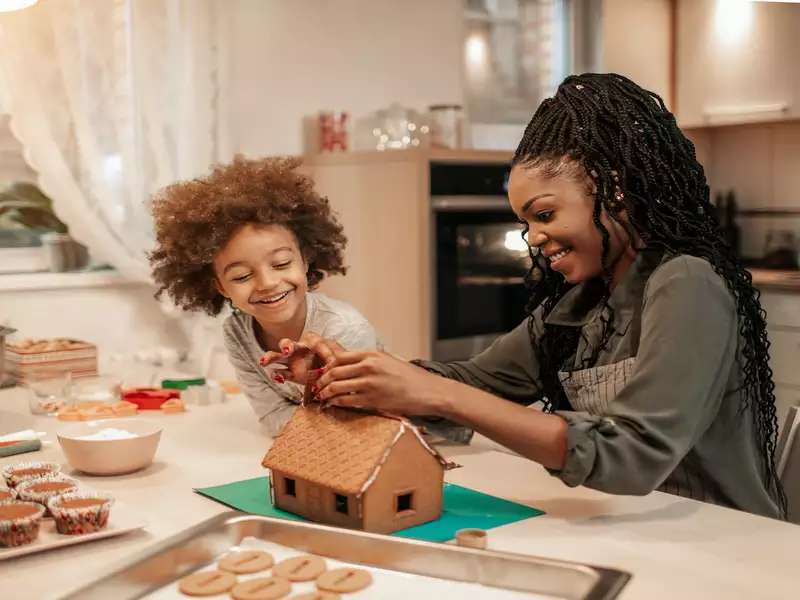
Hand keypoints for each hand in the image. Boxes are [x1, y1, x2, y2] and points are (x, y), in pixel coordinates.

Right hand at [259, 332, 338, 385]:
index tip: (328, 357)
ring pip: (277, 357)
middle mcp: (300, 350)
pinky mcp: (292, 375)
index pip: (311, 339)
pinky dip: (277, 375)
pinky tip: (276, 376)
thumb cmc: (337, 362)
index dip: (319, 346)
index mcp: (312, 342)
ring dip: (270, 357)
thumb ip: (334, 356)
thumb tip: (332, 361)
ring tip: (264, 361)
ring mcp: (293, 362)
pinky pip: (281, 373)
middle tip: (287, 350)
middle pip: (286, 343)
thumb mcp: (339, 357)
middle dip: (285, 345)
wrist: (335, 377)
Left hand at [314, 350, 449, 416]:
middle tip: (317, 386)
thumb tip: (346, 363)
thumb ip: (368, 361)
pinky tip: (333, 404)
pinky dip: (336, 403)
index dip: (327, 365)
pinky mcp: (373, 400)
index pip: (340, 357)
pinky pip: (347, 401)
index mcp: (372, 354)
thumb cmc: (409, 377)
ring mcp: (370, 383)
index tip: (322, 372)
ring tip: (322, 397)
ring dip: (326, 393)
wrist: (428, 391)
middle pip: (334, 371)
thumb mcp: (388, 360)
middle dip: (322, 380)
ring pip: (337, 386)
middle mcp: (369, 366)